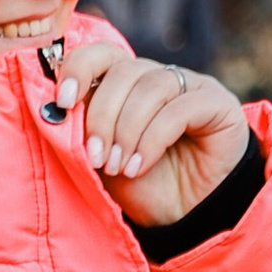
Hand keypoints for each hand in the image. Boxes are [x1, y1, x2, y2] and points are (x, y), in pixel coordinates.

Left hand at [51, 36, 248, 231]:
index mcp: (128, 83)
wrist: (183, 217)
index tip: (63, 101)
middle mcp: (159, 77)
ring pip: (151, 87)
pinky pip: (179, 109)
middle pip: (124, 72)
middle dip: (102, 116)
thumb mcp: (101, 157)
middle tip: (96, 157)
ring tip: (119, 167)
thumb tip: (55, 109)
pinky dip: (152, 140)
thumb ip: (82, 129)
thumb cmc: (140, 186)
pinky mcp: (217, 104)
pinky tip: (139, 166)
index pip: (102, 54)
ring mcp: (191, 86)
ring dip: (127, 131)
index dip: (79, 68)